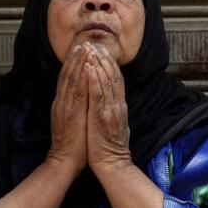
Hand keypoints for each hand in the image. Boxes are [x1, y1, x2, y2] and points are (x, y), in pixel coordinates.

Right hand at [46, 43, 88, 175]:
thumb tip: (82, 98)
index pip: (67, 79)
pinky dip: (81, 78)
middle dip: (75, 58)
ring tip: (84, 49)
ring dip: (78, 63)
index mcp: (63, 104)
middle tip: (82, 43)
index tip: (80, 51)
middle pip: (67, 75)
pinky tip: (86, 67)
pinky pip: (77, 91)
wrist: (65, 161)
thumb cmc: (73, 145)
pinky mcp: (71, 113)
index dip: (73, 64)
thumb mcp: (73, 121)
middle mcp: (62, 102)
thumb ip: (75, 108)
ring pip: (71, 80)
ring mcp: (65, 107)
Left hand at [85, 45, 132, 175]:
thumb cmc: (109, 147)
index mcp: (119, 107)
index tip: (100, 51)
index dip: (109, 64)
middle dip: (102, 59)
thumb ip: (113, 110)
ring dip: (97, 64)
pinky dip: (93, 80)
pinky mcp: (101, 117)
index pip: (116, 80)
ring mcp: (110, 110)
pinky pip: (98, 95)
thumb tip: (112, 100)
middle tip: (93, 43)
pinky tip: (89, 68)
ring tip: (90, 50)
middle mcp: (117, 105)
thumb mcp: (114, 124)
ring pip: (106, 82)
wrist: (112, 164)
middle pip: (112, 77)